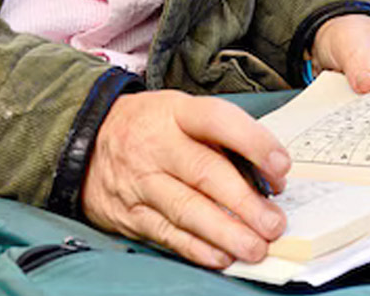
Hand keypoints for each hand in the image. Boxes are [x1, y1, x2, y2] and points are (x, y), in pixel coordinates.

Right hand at [81, 90, 290, 269]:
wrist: (88, 140)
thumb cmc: (149, 125)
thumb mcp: (179, 112)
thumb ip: (218, 138)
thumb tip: (264, 174)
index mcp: (175, 113)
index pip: (218, 120)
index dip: (253, 142)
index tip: (281, 167)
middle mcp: (157, 146)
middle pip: (204, 173)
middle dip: (244, 202)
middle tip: (274, 222)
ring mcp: (142, 182)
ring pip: (187, 210)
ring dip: (226, 232)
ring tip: (256, 246)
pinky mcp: (131, 214)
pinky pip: (168, 234)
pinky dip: (197, 249)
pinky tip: (222, 257)